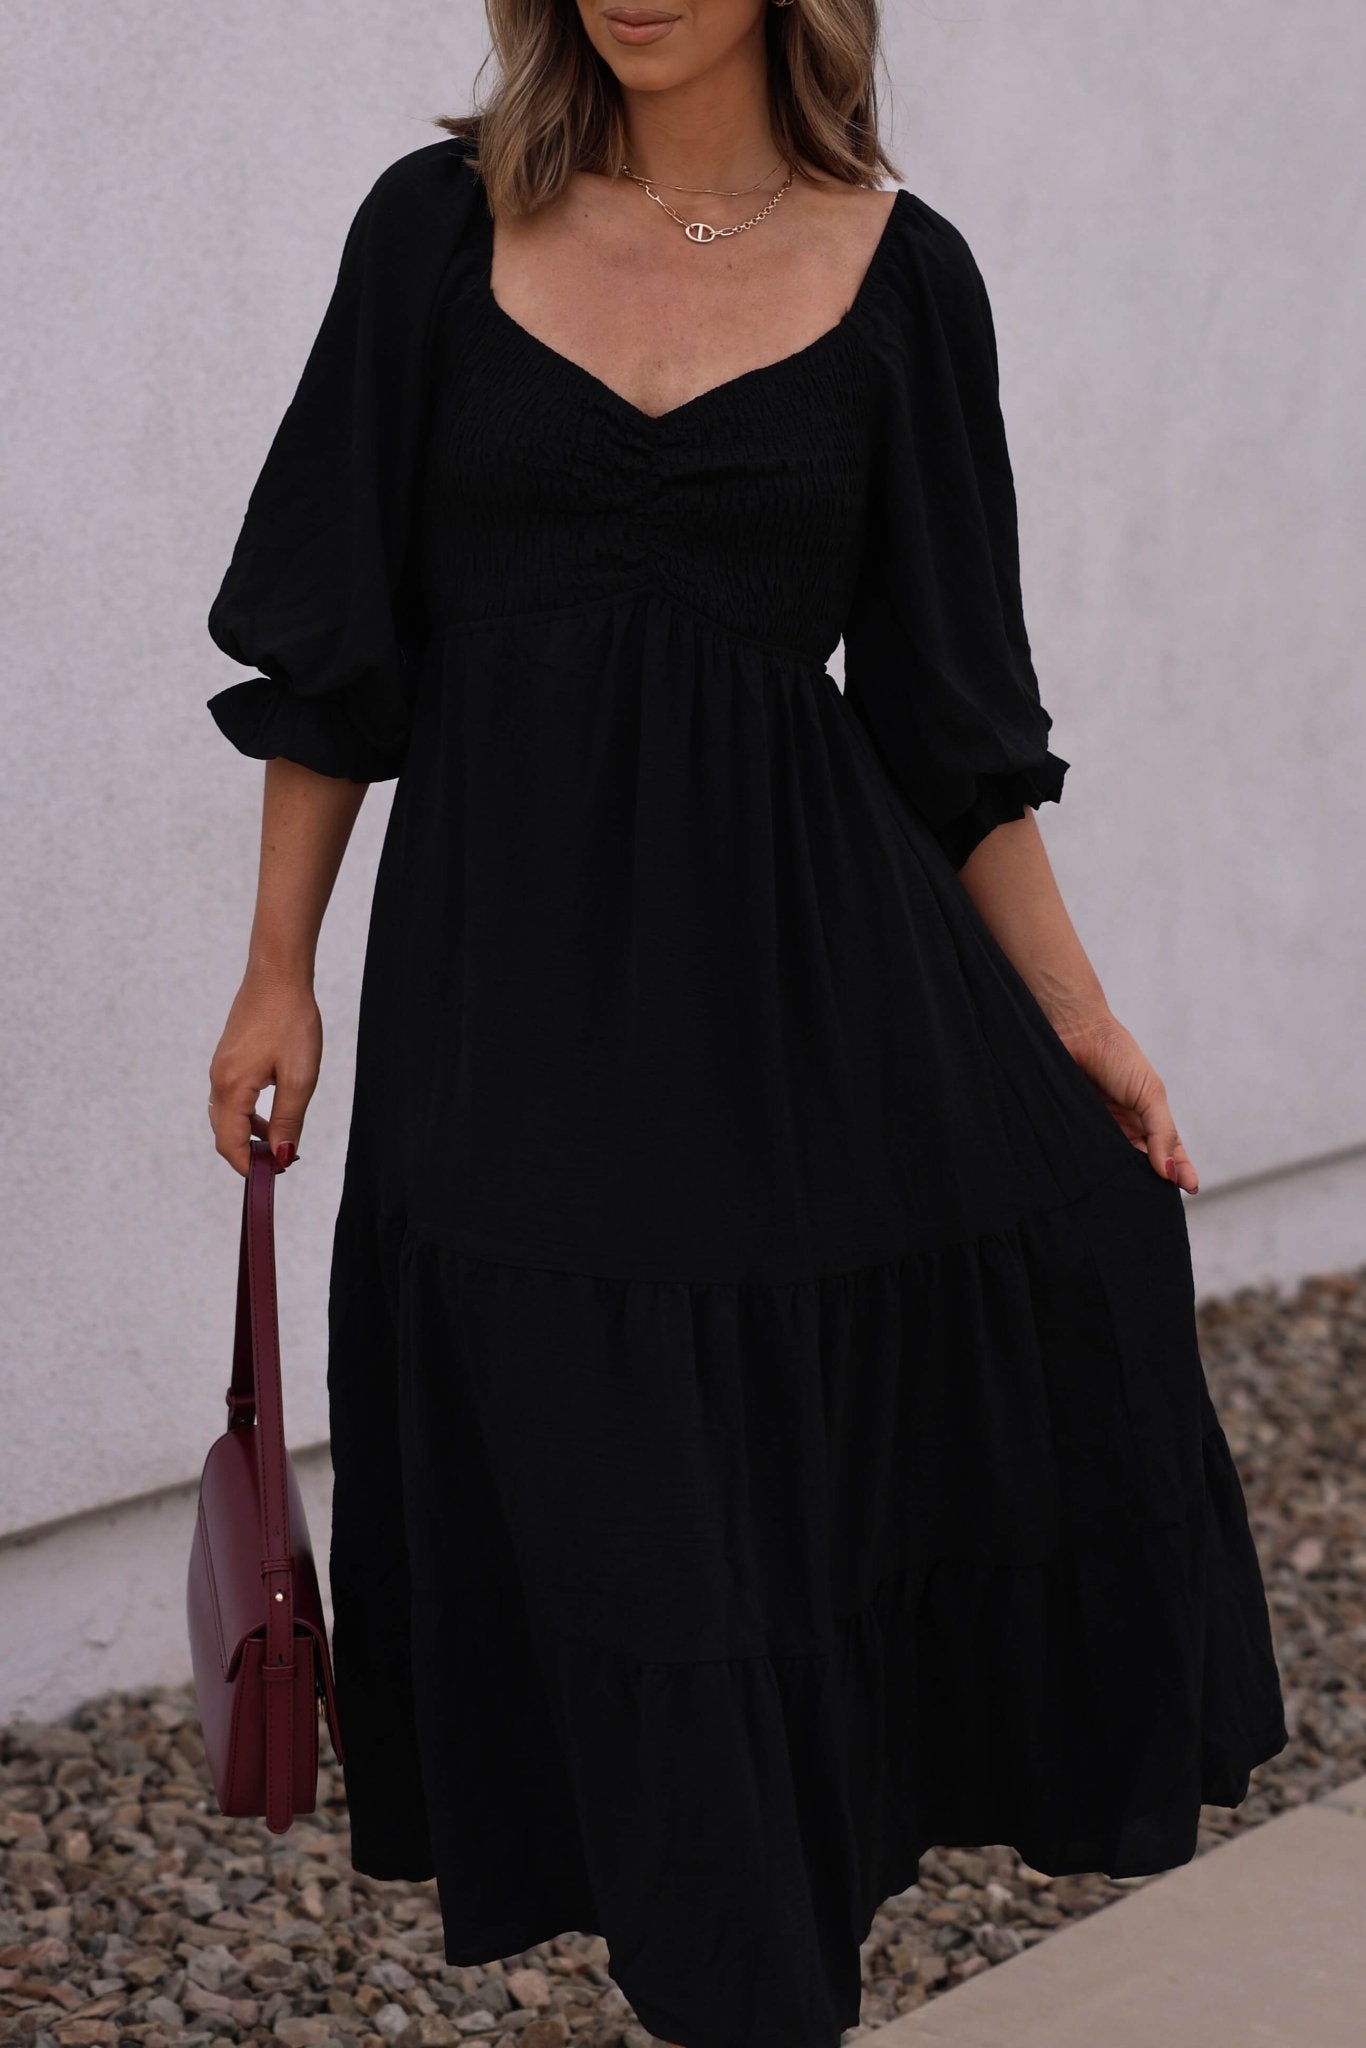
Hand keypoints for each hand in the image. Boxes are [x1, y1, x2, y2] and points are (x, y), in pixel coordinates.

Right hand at [207, 963, 322, 1176]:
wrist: (277, 976)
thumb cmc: (291, 1022)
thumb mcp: (299, 1077)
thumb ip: (288, 1120)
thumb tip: (282, 1157)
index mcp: (232, 1087)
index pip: (229, 1143)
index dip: (248, 1166)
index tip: (274, 1177)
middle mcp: (218, 1080)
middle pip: (223, 1133)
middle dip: (248, 1154)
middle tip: (281, 1163)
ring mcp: (220, 1068)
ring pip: (227, 1116)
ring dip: (249, 1135)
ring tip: (280, 1144)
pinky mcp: (228, 1059)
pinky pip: (232, 1098)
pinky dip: (248, 1115)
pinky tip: (271, 1116)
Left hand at [1052, 1011, 1199, 1192]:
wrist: (1074, 1030)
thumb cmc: (1116, 1054)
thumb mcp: (1150, 1093)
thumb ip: (1162, 1131)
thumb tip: (1171, 1172)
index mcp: (1146, 1117)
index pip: (1169, 1151)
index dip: (1180, 1170)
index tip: (1191, 1190)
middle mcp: (1123, 1126)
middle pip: (1141, 1163)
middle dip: (1150, 1183)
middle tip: (1154, 1204)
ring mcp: (1098, 1129)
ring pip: (1113, 1164)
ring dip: (1121, 1180)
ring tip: (1129, 1200)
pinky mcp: (1073, 1130)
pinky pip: (1085, 1155)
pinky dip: (1093, 1168)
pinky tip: (1098, 1183)